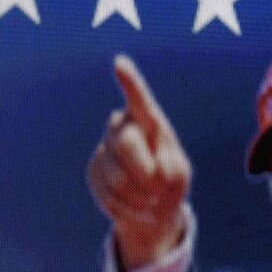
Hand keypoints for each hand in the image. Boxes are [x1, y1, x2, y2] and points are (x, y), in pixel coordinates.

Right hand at [87, 55, 191, 271]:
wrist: (149, 203)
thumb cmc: (169, 180)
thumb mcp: (178, 175)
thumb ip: (168, 170)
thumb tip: (146, 174)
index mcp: (147, 119)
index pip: (139, 98)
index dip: (130, 82)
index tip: (120, 63)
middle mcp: (122, 126)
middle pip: (127, 143)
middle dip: (145, 171)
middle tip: (158, 187)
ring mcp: (105, 148)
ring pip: (118, 176)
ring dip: (140, 195)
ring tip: (150, 198)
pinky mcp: (94, 171)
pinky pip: (109, 195)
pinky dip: (129, 208)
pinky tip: (136, 205)